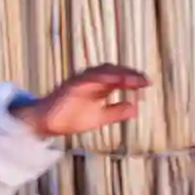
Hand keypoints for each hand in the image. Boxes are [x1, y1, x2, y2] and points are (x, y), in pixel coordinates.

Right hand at [13, 64, 148, 137]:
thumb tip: (136, 108)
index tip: (147, 83)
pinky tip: (114, 80)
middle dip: (129, 74)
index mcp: (99, 86)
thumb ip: (116, 112)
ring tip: (133, 79)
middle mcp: (91, 80)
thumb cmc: (70, 117)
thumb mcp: (99, 117)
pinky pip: (89, 77)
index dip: (134, 79)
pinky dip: (102, 77)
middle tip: (144, 80)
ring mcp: (81, 80)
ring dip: (119, 73)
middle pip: (114, 71)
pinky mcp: (72, 84)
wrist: (47, 123)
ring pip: (103, 71)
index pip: (120, 79)